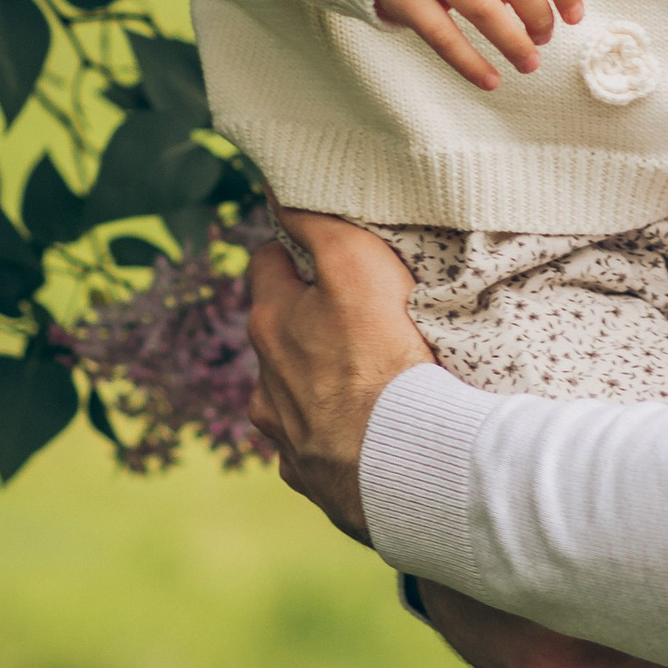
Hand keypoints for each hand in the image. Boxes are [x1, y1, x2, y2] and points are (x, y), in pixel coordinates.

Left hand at [246, 219, 434, 538]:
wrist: (404, 466)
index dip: (296, 251)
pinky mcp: (310, 478)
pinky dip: (335, 435)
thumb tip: (278, 188)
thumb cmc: (381, 358)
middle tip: (358, 315)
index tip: (327, 250)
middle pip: (279, 334)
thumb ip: (316, 222)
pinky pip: (316, 448)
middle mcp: (263, 382)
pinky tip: (368, 433)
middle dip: (307, 320)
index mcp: (269, 325)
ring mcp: (283, 436)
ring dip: (317, 383)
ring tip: (368, 382)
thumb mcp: (355, 264)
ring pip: (292, 395)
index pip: (266, 263)